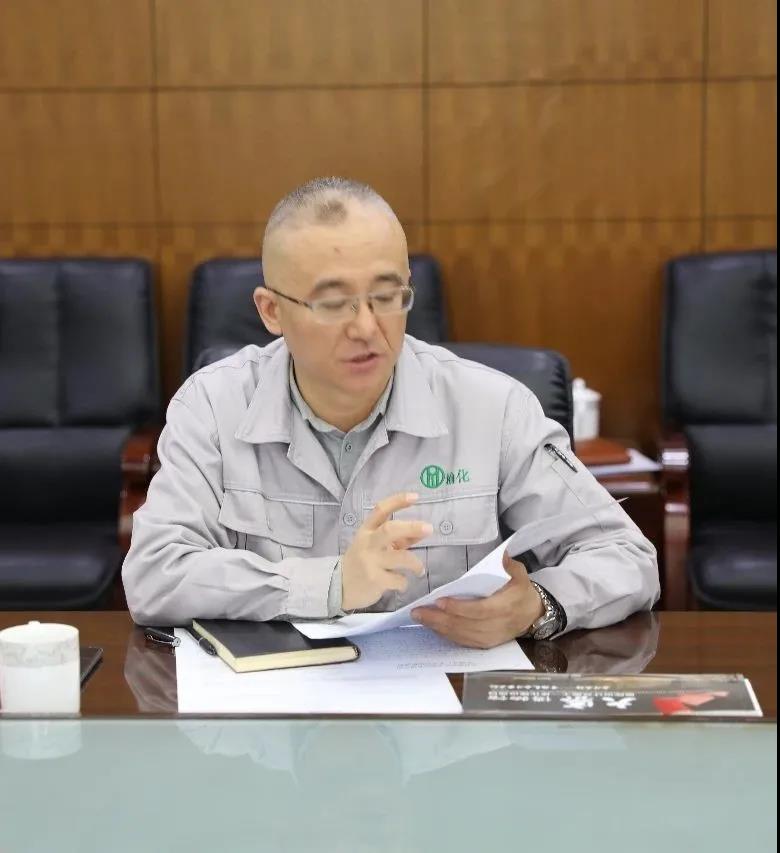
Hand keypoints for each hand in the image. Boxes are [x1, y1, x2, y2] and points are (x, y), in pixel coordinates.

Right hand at [341, 492, 431, 611]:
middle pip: (390, 530)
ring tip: (419, 570)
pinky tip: (400, 584)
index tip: (415, 497)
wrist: (339, 587)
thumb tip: (422, 532)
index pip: (380, 510)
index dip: (398, 501)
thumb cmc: (363, 561)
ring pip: (401, 557)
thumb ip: (398, 539)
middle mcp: (368, 543)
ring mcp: (370, 562)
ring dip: (415, 564)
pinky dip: (404, 582)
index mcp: (366, 531)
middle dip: (411, 527)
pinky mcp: (374, 580)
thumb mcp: (376, 546)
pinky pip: (398, 579)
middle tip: (429, 528)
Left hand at [411, 551, 543, 647]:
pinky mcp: (485, 644)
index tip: (439, 601)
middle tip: (417, 611)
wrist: (532, 615)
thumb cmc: (521, 591)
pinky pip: (462, 641)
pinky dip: (445, 635)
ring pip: (461, 635)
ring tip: (419, 617)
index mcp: (505, 607)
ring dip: (437, 628)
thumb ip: (509, 565)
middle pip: (465, 625)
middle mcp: (497, 626)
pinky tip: (431, 626)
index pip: (480, 610)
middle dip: (439, 619)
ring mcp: (490, 638)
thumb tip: (501, 555)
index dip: (459, 608)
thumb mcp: (520, 574)